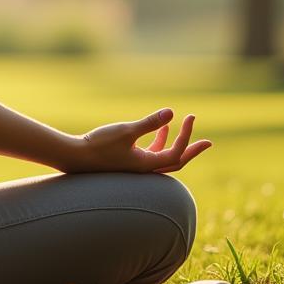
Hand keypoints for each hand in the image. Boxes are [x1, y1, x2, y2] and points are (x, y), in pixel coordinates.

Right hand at [56, 108, 211, 174]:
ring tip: (180, 125)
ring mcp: (137, 167)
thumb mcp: (126, 131)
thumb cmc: (99, 145)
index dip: (187, 137)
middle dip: (192, 150)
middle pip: (176, 161)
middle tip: (208, 142)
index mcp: (147, 165)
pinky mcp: (128, 161)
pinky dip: (158, 141)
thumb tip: (171, 113)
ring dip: (174, 142)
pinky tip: (158, 128)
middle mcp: (145, 170)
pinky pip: (151, 154)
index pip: (176, 153)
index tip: (189, 118)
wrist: (75, 158)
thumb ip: (148, 123)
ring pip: (164, 157)